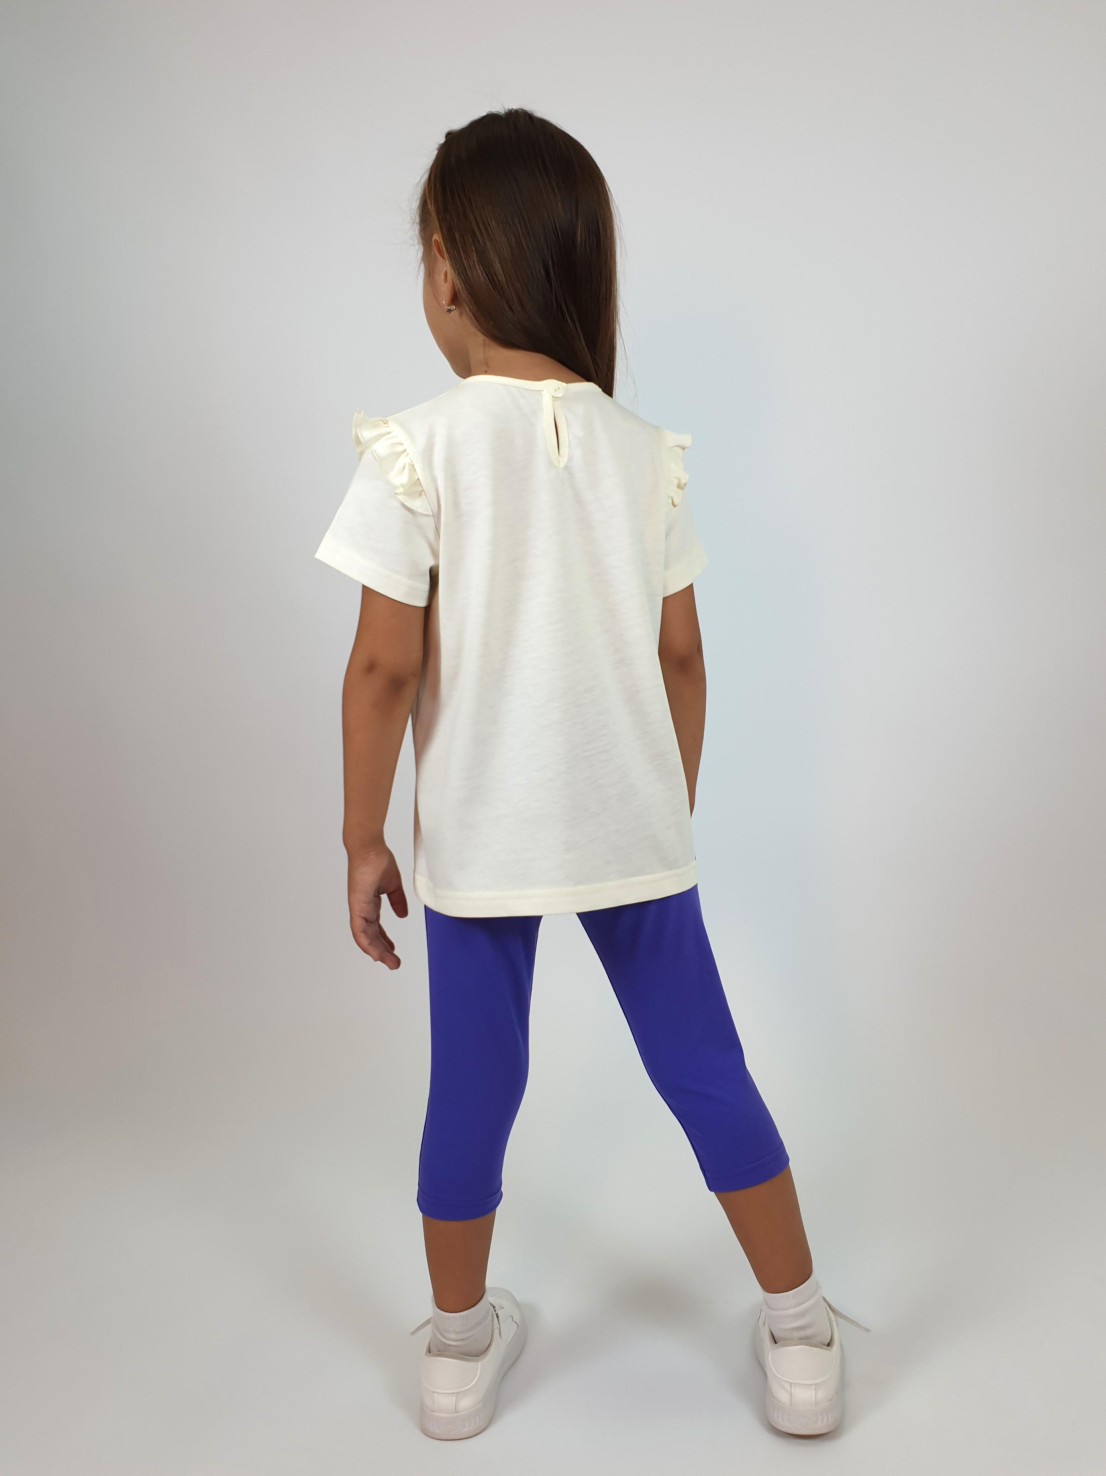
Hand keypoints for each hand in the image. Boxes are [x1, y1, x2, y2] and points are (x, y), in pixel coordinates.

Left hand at [347, 844, 408, 968]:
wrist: (369, 847)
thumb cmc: (378, 860)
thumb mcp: (393, 885)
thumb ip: (397, 901)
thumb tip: (403, 915)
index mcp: (369, 903)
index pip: (376, 928)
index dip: (383, 941)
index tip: (393, 951)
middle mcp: (362, 909)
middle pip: (371, 936)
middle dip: (382, 951)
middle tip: (394, 964)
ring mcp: (358, 908)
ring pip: (365, 937)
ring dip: (376, 952)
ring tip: (389, 962)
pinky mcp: (357, 906)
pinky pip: (359, 930)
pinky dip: (366, 943)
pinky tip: (375, 954)